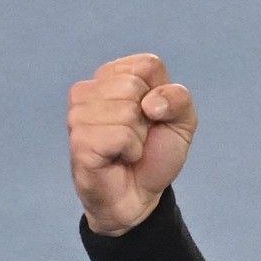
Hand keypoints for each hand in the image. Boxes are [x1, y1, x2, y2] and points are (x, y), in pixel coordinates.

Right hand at [69, 54, 196, 235]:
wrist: (140, 195)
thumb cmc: (154, 154)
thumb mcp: (182, 121)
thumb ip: (179, 98)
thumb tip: (150, 103)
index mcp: (113, 76)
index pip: (147, 64)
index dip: (161, 95)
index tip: (152, 116)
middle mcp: (90, 90)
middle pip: (133, 85)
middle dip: (147, 118)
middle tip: (137, 137)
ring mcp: (79, 115)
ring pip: (125, 111)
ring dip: (137, 137)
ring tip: (126, 149)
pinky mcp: (79, 140)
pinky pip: (119, 135)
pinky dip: (129, 151)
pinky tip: (118, 158)